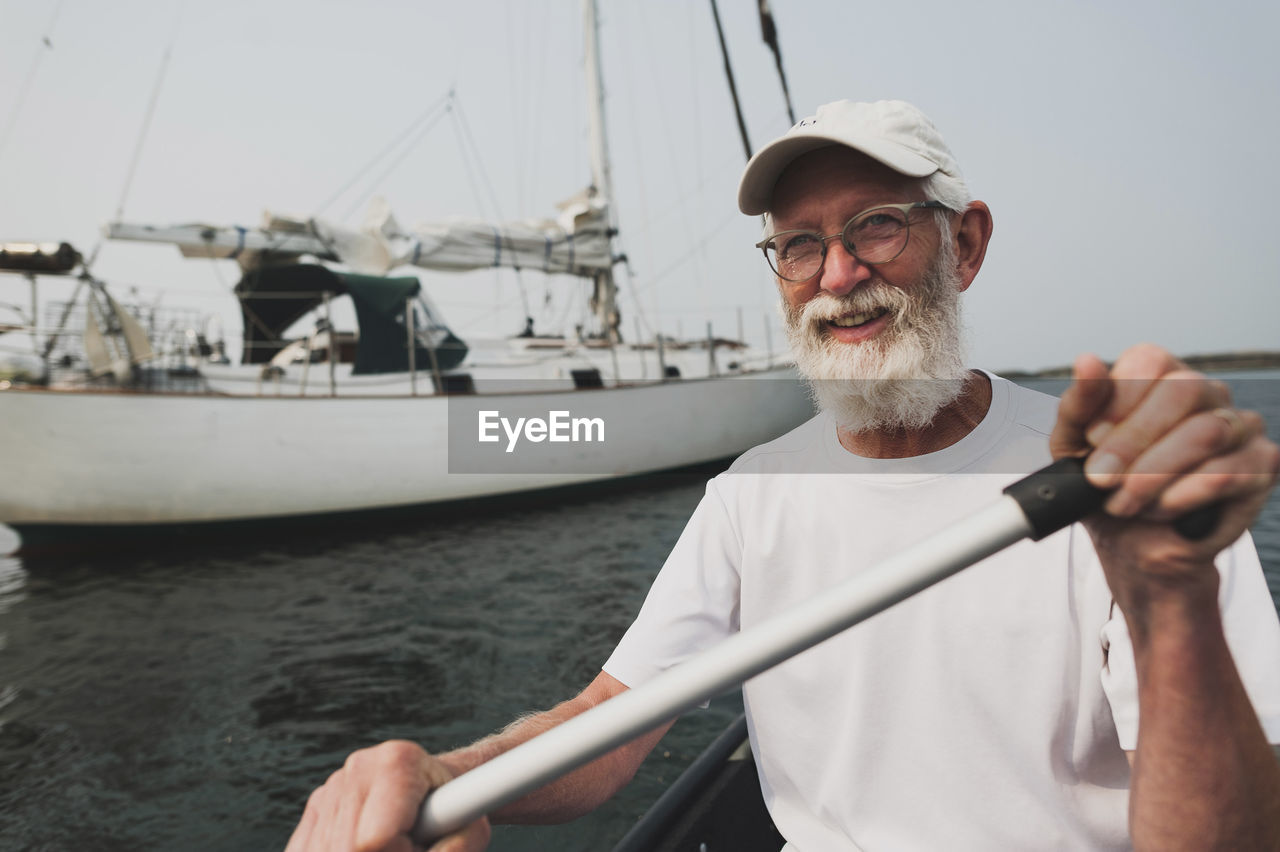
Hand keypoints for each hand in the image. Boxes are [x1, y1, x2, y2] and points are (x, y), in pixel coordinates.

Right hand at [284, 740, 489, 851]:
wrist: (440, 792)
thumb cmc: (458, 815)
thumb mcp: (473, 832)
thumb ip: (456, 848)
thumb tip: (426, 851)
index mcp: (398, 763)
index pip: (374, 840)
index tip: (419, 848)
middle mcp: (359, 768)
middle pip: (346, 850)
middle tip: (409, 847)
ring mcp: (332, 787)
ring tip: (393, 845)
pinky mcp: (315, 807)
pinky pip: (308, 850)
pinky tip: (366, 848)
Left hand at [1050, 345, 1278, 599]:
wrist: (1131, 544)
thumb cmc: (1104, 486)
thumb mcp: (1073, 447)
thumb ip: (1078, 406)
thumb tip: (1087, 360)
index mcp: (1161, 376)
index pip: (1151, 360)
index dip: (1119, 398)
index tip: (1091, 438)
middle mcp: (1207, 392)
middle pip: (1182, 390)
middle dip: (1132, 439)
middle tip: (1100, 479)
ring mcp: (1240, 425)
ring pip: (1206, 432)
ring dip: (1153, 474)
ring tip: (1122, 502)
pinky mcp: (1262, 465)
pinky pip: (1225, 473)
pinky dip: (1179, 496)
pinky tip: (1157, 509)